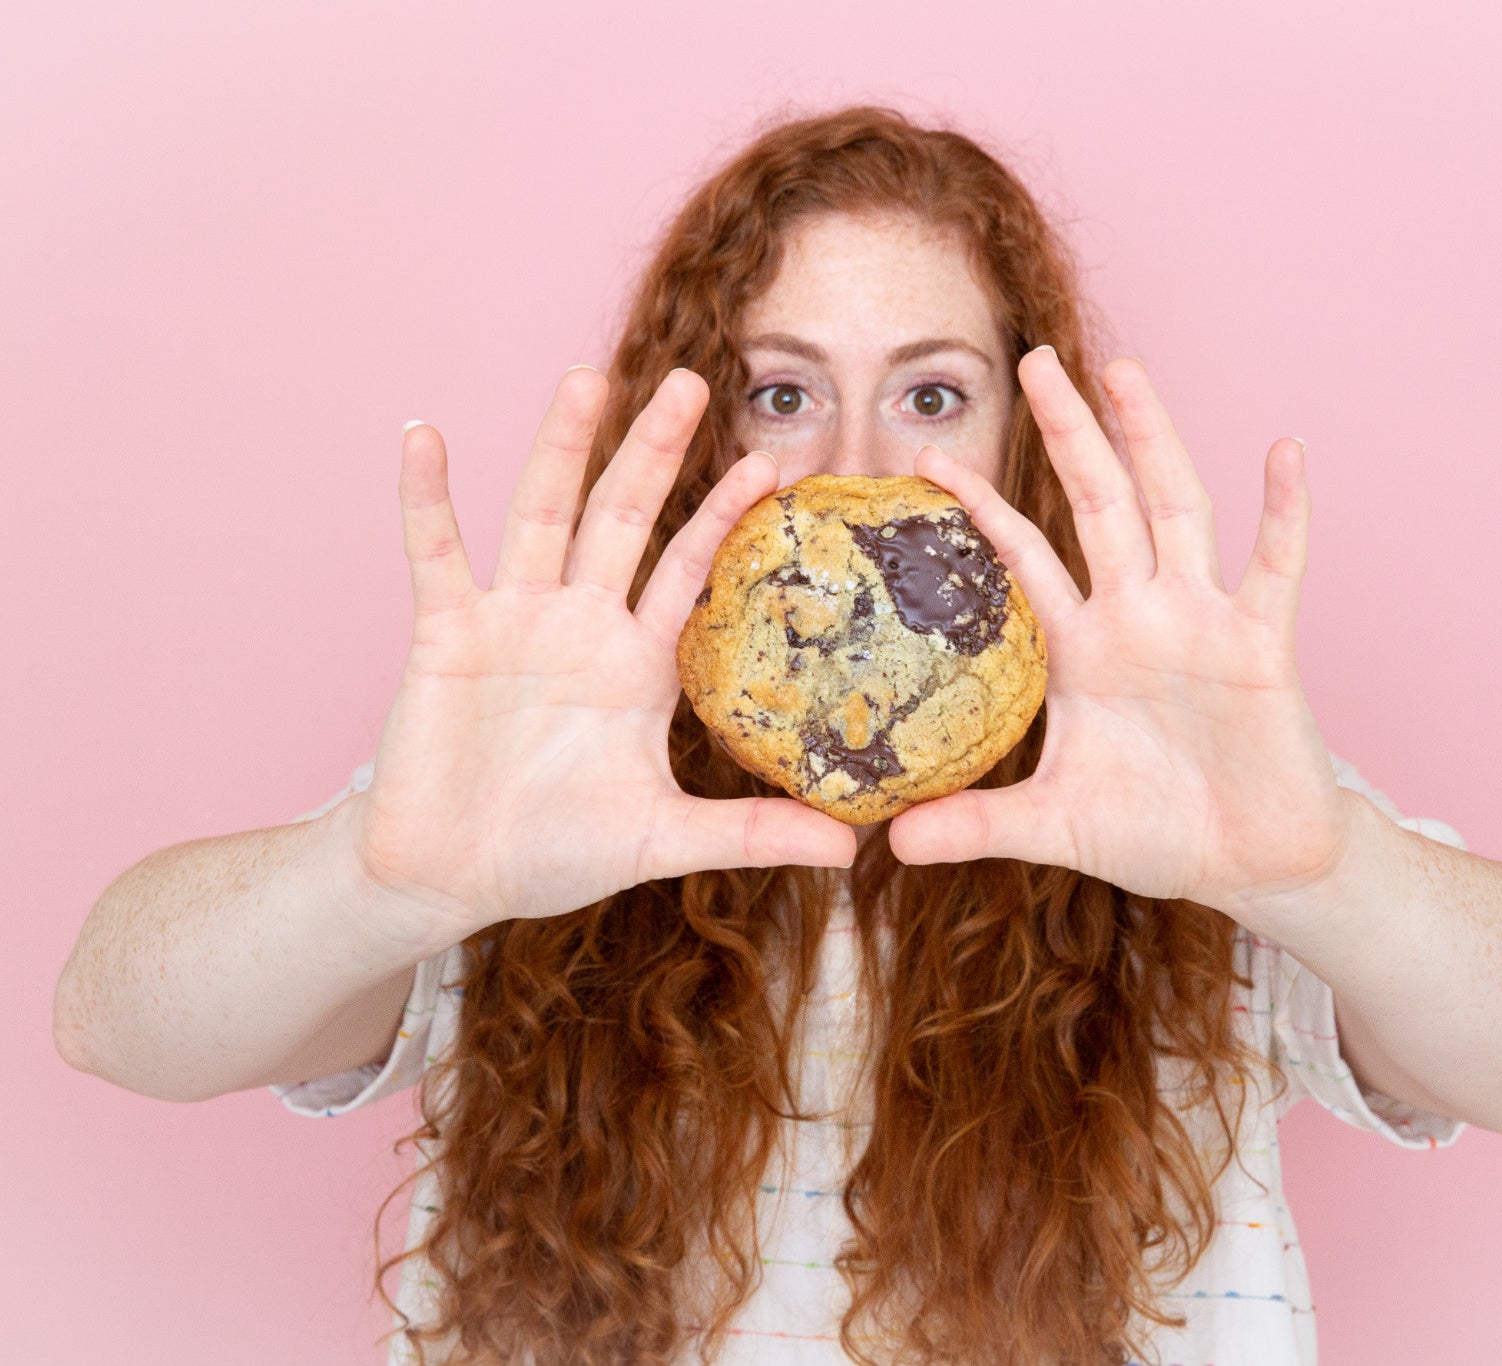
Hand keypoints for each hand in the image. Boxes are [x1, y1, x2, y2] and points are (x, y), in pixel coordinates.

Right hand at [339, 366, 855, 951]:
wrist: (450, 876)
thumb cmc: (554, 853)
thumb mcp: (663, 839)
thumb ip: (749, 833)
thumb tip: (848, 848)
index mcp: (635, 663)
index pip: (687, 569)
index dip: (723, 517)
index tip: (772, 463)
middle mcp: (579, 624)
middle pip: (622, 517)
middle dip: (655, 451)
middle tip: (692, 382)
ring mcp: (511, 620)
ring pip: (540, 514)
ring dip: (561, 448)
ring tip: (588, 377)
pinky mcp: (444, 633)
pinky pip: (434, 552)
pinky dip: (426, 497)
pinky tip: (423, 436)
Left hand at [888, 347, 1352, 924]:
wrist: (1248, 865)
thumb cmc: (1153, 832)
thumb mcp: (1053, 826)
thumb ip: (977, 824)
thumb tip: (889, 842)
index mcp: (1082, 646)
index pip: (1024, 557)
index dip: (980, 507)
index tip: (925, 456)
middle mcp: (1139, 614)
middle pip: (1098, 501)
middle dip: (1069, 432)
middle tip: (1033, 359)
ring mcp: (1202, 620)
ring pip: (1174, 509)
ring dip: (1153, 440)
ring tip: (1125, 370)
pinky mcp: (1262, 643)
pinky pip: (1276, 567)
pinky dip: (1284, 512)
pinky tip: (1285, 451)